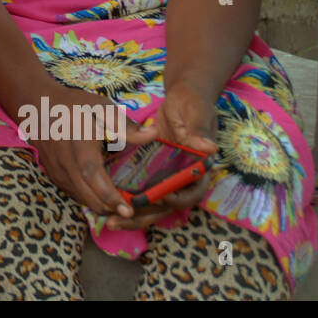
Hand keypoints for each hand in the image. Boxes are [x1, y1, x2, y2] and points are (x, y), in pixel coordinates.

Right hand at [27, 86, 156, 219]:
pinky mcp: (54, 176)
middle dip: (110, 209)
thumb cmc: (73, 106)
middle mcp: (65, 162)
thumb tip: (153, 134)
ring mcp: (57, 172)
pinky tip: (105, 195)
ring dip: (101, 206)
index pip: (93, 175)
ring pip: (81, 198)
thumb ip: (125, 125)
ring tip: (122, 205)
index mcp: (78, 144)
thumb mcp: (100, 107)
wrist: (37, 107)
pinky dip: (91, 199)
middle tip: (133, 212)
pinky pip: (75, 194)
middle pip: (87, 195)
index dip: (110, 195)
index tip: (128, 210)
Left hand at [102, 82, 218, 229]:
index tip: (159, 199)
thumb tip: (210, 149)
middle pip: (168, 205)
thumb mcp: (196, 115)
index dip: (177, 200)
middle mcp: (184, 177)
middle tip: (120, 220)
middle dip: (145, 215)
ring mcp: (168, 176)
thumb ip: (199, 132)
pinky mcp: (153, 172)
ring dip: (133, 213)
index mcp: (200, 168)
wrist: (183, 96)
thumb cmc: (193, 104)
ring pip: (152, 203)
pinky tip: (107, 204)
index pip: (192, 193)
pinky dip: (127, 198)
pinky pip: (141, 191)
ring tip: (110, 221)